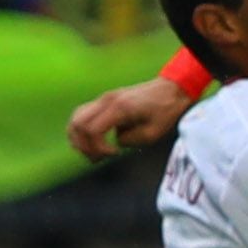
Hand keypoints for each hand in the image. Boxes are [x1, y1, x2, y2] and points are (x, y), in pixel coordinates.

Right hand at [67, 76, 191, 161]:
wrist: (170, 89)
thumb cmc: (165, 111)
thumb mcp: (153, 133)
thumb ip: (130, 140)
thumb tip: (115, 142)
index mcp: (119, 108)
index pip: (92, 131)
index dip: (98, 149)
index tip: (115, 154)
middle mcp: (106, 100)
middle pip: (77, 124)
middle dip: (84, 146)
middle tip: (99, 158)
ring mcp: (103, 99)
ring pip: (76, 118)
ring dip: (79, 139)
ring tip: (94, 152)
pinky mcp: (104, 101)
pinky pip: (83, 115)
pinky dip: (83, 130)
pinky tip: (94, 142)